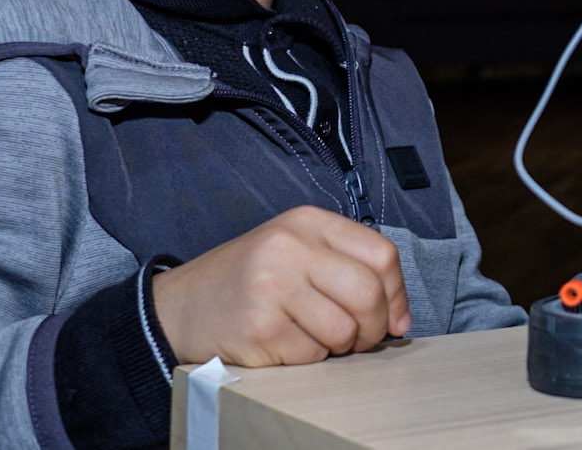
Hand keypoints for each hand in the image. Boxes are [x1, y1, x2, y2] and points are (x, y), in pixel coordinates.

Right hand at [151, 205, 409, 366]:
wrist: (180, 306)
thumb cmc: (250, 281)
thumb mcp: (297, 251)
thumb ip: (350, 269)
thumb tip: (401, 318)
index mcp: (307, 222)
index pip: (382, 255)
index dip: (397, 293)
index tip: (394, 317)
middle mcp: (290, 247)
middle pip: (368, 293)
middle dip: (375, 327)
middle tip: (362, 339)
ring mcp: (272, 286)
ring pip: (343, 330)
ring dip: (341, 347)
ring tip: (320, 339)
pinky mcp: (259, 328)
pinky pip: (312, 355)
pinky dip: (309, 359)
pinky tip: (288, 345)